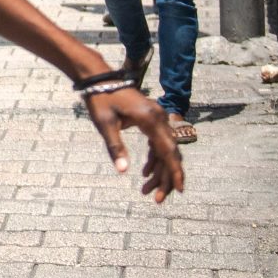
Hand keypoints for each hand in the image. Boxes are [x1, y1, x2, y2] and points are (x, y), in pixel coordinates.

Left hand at [83, 85, 184, 201]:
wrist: (99, 78)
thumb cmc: (100, 99)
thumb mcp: (106, 124)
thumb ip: (116, 147)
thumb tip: (124, 171)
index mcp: (150, 120)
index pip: (168, 151)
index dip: (175, 172)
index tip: (179, 190)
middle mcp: (158, 118)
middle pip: (169, 154)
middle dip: (165, 178)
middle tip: (156, 199)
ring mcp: (156, 117)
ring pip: (164, 150)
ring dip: (158, 171)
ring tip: (147, 191)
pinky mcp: (150, 118)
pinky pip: (158, 143)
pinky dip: (154, 159)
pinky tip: (146, 173)